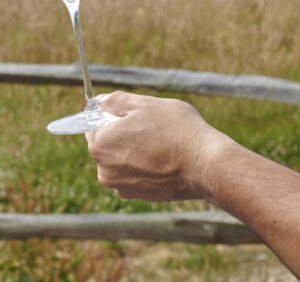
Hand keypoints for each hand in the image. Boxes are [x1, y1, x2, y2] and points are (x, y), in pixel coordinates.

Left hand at [86, 91, 229, 201]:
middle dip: (123, 135)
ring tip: (160, 144)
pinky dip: (146, 167)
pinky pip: (136, 175)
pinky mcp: (140, 197)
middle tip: (150, 127)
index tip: (132, 116)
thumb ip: (114, 101)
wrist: (206, 165)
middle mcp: (105, 171)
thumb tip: (98, 102)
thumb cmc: (176, 130)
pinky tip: (164, 159)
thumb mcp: (143, 104)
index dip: (111, 116)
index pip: (93, 125)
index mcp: (100, 146)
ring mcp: (122, 187)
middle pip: (107, 144)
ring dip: (135, 151)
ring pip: (122, 160)